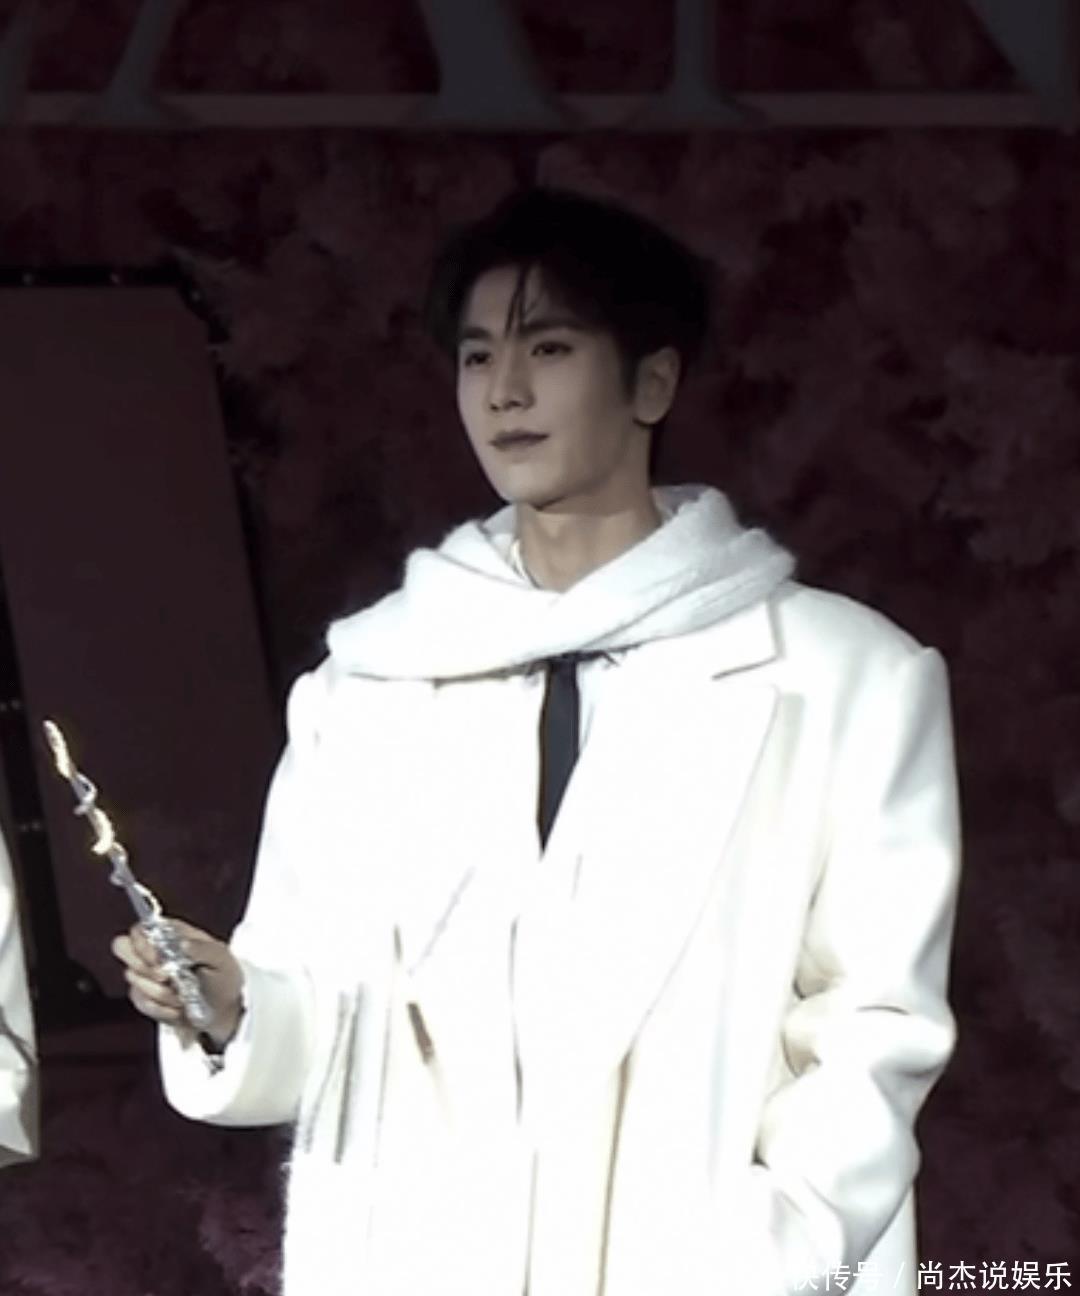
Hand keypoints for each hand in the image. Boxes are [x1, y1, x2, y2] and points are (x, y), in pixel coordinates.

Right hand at [111, 919, 244, 1048]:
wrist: (224, 1011)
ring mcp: (147, 973)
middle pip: (123, 947)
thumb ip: (203, 949)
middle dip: (144, 968)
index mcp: (172, 934)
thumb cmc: (224, 977)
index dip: (142, 944)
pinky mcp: (145, 996)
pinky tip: (177, 1009)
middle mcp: (154, 950)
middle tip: (167, 978)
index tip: (158, 961)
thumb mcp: (222, 959)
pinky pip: (139, 1001)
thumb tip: (183, 944)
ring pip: (132, 978)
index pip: (140, 929)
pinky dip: (160, 1008)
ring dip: (159, 992)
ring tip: (183, 996)